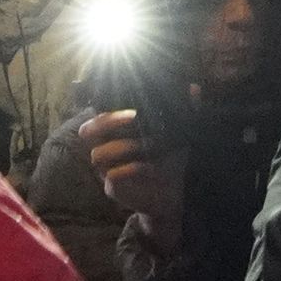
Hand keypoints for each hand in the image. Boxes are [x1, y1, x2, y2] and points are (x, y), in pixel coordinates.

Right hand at [80, 109, 188, 251]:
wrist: (176, 192)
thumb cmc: (171, 159)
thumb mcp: (179, 134)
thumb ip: (185, 111)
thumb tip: (194, 87)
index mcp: (117, 133)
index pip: (96, 117)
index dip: (106, 110)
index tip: (130, 106)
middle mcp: (107, 149)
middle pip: (87, 131)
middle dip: (108, 122)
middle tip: (134, 117)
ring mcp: (107, 170)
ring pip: (98, 154)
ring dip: (123, 146)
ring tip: (147, 144)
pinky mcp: (114, 189)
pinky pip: (112, 177)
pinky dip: (129, 169)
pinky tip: (148, 167)